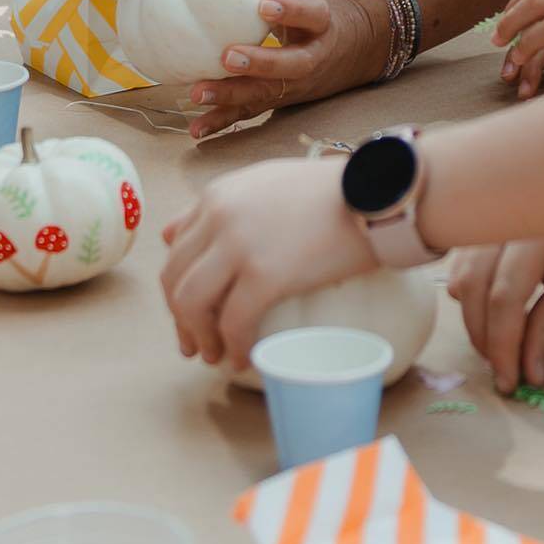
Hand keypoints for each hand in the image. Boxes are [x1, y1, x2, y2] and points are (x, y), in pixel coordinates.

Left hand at [159, 157, 374, 368]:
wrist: (372, 192)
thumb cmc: (327, 190)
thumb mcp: (262, 184)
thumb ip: (218, 206)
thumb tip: (171, 235)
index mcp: (217, 195)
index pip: (175, 248)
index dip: (177, 286)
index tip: (190, 312)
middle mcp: (219, 216)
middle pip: (175, 278)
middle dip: (180, 319)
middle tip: (196, 344)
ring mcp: (239, 245)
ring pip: (191, 303)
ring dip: (199, 337)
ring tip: (217, 356)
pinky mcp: (265, 275)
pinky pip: (233, 323)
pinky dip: (235, 347)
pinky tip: (245, 359)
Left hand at [186, 0, 386, 139]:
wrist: (360, 47)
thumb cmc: (321, 12)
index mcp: (322, 23)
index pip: (312, 14)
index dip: (291, 9)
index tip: (265, 3)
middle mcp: (313, 57)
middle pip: (290, 64)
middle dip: (259, 63)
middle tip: (226, 57)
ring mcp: (298, 84)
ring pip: (267, 93)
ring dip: (231, 97)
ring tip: (197, 94)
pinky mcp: (282, 101)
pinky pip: (252, 113)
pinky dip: (223, 121)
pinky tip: (197, 129)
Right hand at [449, 219, 543, 391]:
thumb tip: (529, 372)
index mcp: (534, 235)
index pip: (503, 300)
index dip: (503, 347)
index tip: (512, 383)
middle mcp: (503, 222)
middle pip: (473, 290)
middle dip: (485, 339)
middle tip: (507, 371)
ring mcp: (490, 219)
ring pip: (462, 276)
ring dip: (475, 317)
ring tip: (503, 343)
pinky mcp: (486, 223)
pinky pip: (463, 263)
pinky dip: (472, 293)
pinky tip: (495, 310)